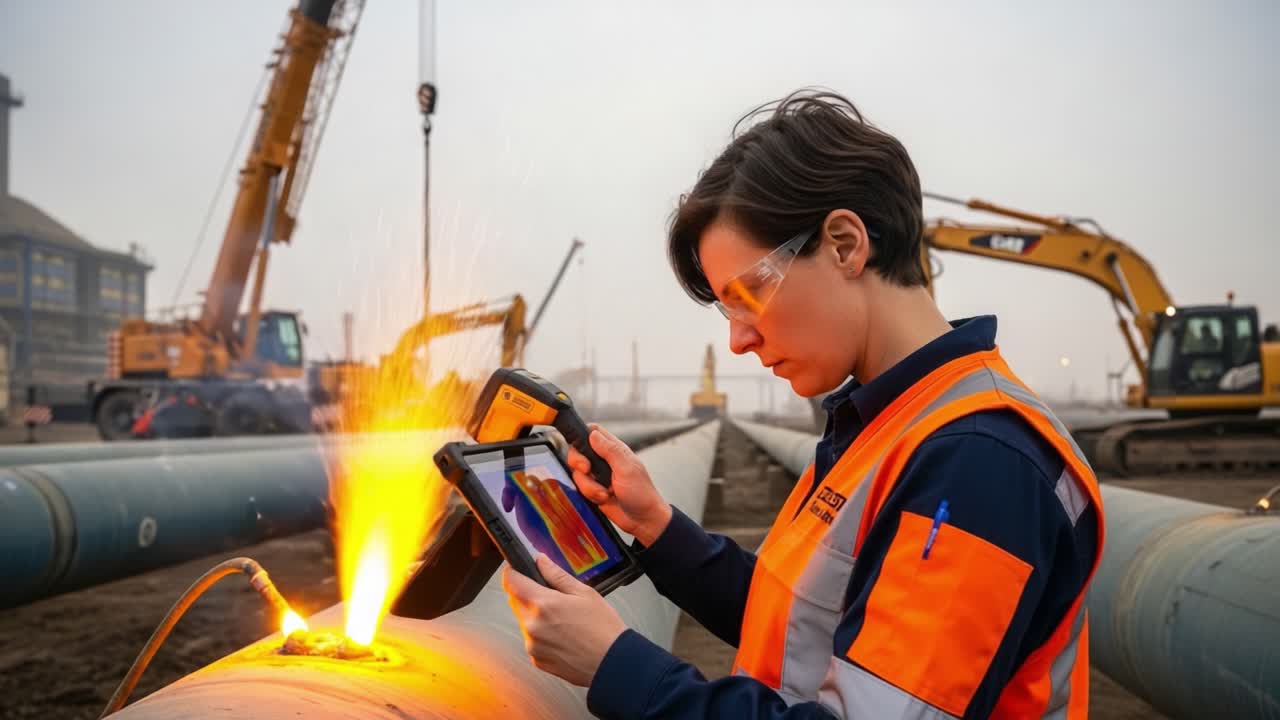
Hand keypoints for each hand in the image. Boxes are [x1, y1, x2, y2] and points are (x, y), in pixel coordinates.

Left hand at [502, 555, 626, 686]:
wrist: (612, 663)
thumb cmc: (603, 629)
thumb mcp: (584, 593)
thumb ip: (557, 575)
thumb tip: (541, 561)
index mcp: (543, 604)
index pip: (511, 582)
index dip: (513, 572)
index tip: (519, 570)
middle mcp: (532, 626)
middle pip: (515, 601)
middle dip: (527, 594)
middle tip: (552, 596)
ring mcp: (533, 645)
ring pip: (523, 620)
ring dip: (535, 615)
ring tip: (562, 619)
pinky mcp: (537, 659)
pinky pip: (531, 639)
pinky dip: (541, 634)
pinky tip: (562, 635)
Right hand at [567, 425, 672, 545]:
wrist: (643, 520)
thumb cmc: (642, 494)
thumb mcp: (627, 469)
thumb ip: (610, 450)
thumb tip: (593, 434)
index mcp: (614, 450)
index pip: (593, 432)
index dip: (583, 436)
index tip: (582, 449)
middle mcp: (604, 460)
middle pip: (578, 452)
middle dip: (578, 463)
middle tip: (587, 470)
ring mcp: (597, 475)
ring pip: (577, 473)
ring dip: (589, 486)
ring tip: (606, 493)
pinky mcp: (593, 489)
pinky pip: (580, 488)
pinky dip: (590, 494)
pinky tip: (604, 498)